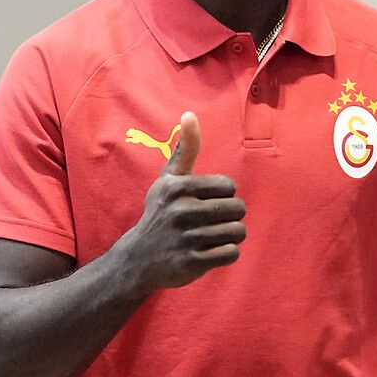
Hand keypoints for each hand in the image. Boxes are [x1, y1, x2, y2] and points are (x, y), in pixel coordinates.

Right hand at [121, 112, 246, 290]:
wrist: (138, 258)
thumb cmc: (160, 213)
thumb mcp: (168, 180)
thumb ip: (185, 149)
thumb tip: (190, 114)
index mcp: (180, 188)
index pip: (229, 187)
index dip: (224, 195)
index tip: (208, 202)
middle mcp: (183, 211)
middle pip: (238, 209)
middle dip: (231, 216)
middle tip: (214, 221)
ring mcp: (188, 238)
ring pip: (238, 232)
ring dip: (231, 235)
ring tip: (213, 236)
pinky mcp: (193, 262)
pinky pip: (231, 253)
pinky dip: (226, 253)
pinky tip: (211, 251)